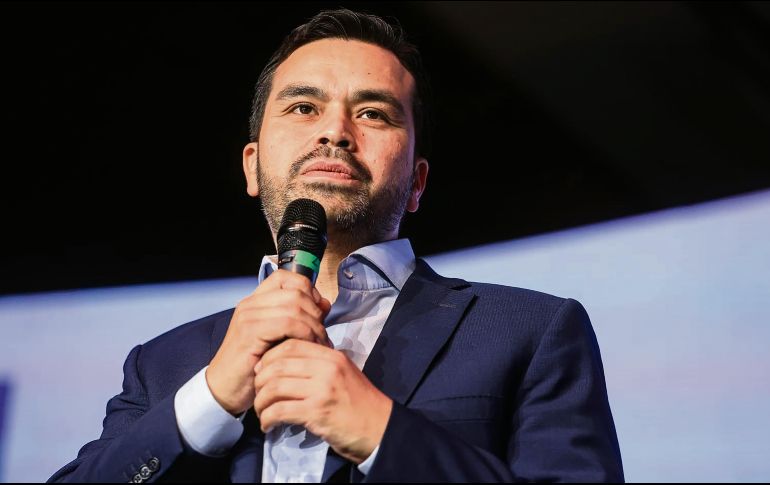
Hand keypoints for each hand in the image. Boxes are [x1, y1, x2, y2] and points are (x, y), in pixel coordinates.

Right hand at [207, 270, 331, 414]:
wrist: (223, 389)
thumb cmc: (253, 365)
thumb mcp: (280, 337)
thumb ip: (301, 318)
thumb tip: (325, 304)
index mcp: (256, 300)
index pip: (286, 277)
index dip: (308, 290)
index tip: (318, 313)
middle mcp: (250, 304)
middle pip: (296, 291)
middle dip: (316, 313)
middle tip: (323, 335)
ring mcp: (249, 317)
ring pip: (295, 306)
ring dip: (314, 326)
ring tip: (320, 344)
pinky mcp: (250, 333)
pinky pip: (288, 323)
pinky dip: (305, 334)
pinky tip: (309, 348)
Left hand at [253, 339, 392, 463]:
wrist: (381, 429)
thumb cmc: (360, 404)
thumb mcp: (343, 374)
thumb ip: (319, 365)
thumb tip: (286, 363)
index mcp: (332, 356)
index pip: (291, 345)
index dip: (269, 356)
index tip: (262, 371)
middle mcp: (327, 368)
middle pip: (278, 364)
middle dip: (260, 380)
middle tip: (257, 393)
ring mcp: (322, 390)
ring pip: (275, 387)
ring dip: (261, 401)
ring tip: (261, 412)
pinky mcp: (317, 412)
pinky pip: (280, 410)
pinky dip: (268, 418)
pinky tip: (268, 425)